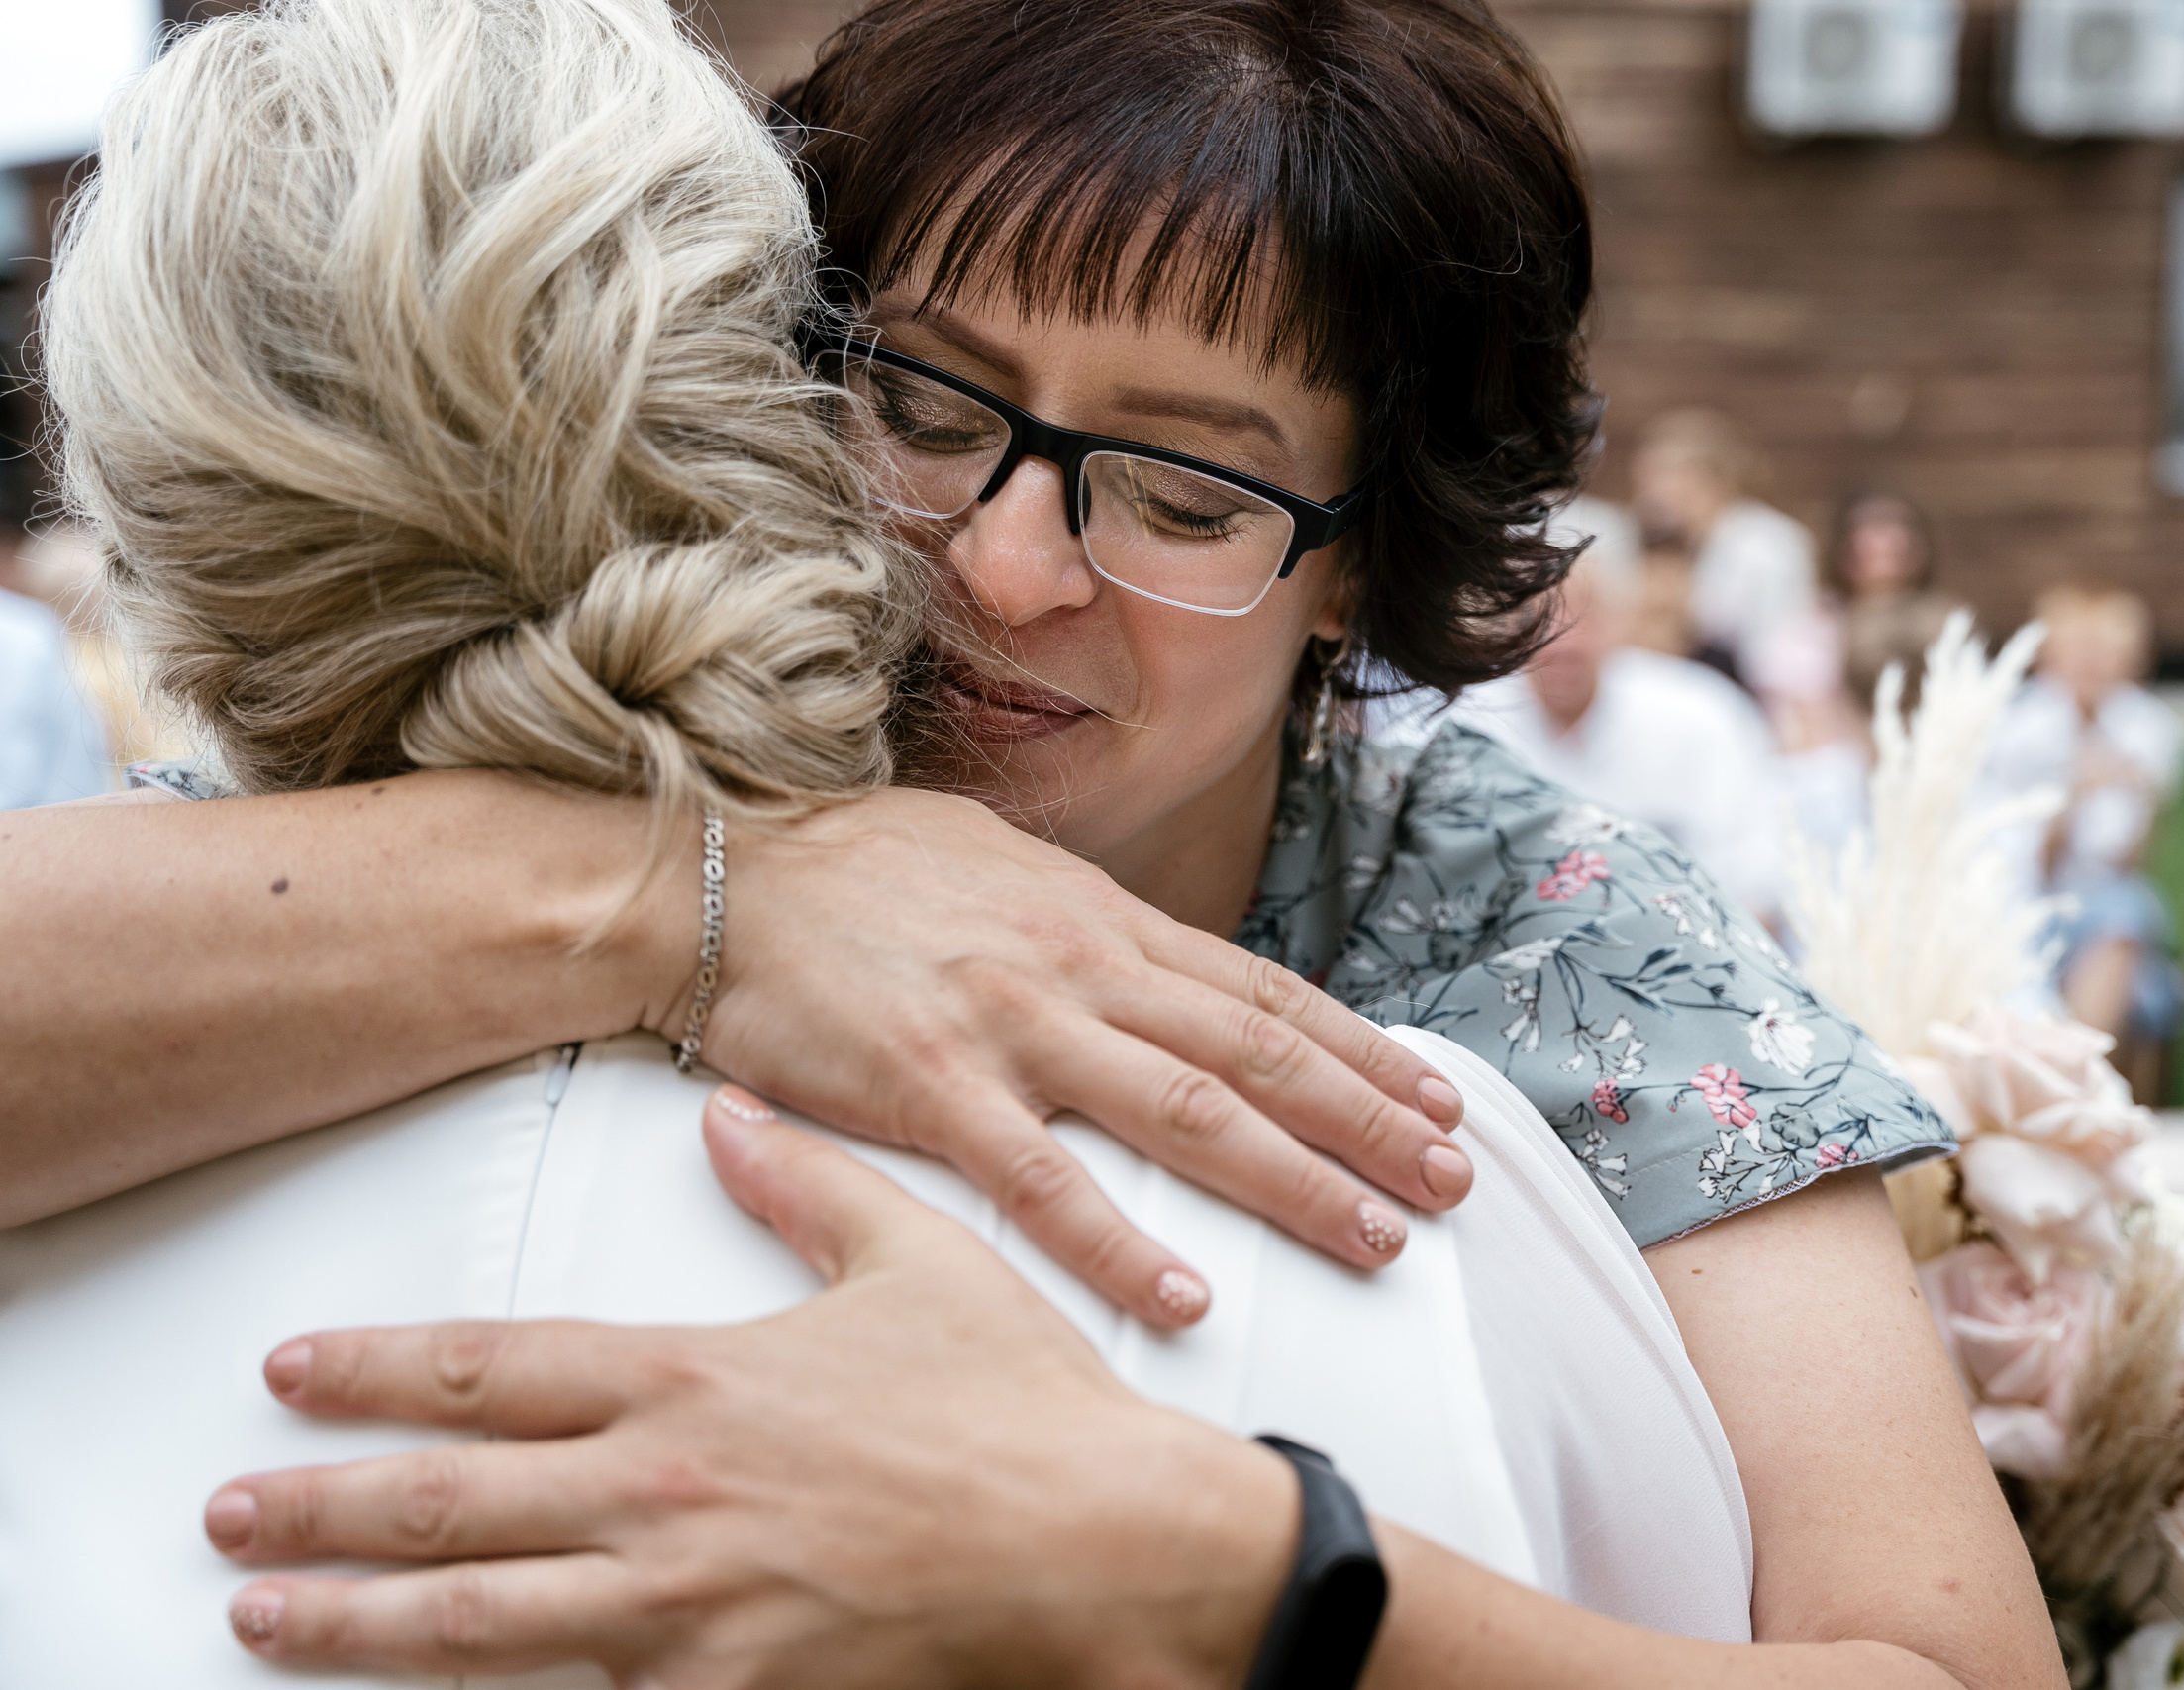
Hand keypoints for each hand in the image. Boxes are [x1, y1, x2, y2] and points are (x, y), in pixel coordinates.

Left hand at [207, 1094, 1297, 1687]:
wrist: (1104, 1544)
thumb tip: (730, 1117)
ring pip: (478, 1620)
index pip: (497, 1365)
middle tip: (228, 1515)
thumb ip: (806, 1183)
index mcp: (698, 1378)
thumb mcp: (918, 1257)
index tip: (295, 1372)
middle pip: (447, 1502)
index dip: (381, 1368)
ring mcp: (686, 1608)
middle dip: (317, 1510)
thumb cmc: (1019, 1408)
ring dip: (355, 1621)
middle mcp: (667, 1494)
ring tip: (264, 1621)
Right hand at [641, 788, 1470, 1326]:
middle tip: (1455, 1179)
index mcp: (1101, 921)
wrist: (722, 872)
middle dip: (1369, 1119)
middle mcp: (1081, 967)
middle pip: (1258, 1052)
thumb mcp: (1002, 872)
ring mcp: (1013, 1025)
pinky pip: (1045, 1179)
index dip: (1359, 1050)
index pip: (1262, 992)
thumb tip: (1159, 970)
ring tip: (1379, 1235)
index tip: (1435, 1098)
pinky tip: (1193, 1293)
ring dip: (1296, 1177)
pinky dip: (1124, 1240)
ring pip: (1187, 1109)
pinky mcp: (931, 1087)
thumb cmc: (858, 872)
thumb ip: (1087, 931)